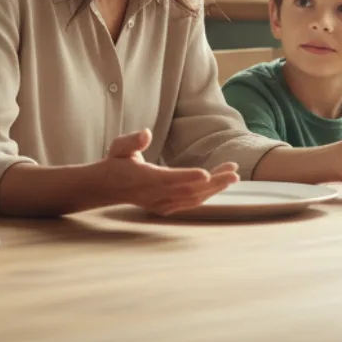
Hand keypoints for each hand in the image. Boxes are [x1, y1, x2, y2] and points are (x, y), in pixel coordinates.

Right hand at [99, 129, 238, 215]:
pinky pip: (190, 203)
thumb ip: (132, 141)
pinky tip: (219, 184)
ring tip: (232, 175)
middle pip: (187, 190)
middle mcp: (155, 195)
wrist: (107, 187)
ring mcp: (161, 204)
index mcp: (144, 179)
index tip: (206, 174)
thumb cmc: (116, 162)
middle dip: (213, 182)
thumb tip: (145, 133)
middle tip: (234, 173)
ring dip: (215, 188)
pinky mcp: (166, 207)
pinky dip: (206, 195)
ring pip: (192, 198)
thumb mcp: (119, 147)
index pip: (168, 179)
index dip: (188, 177)